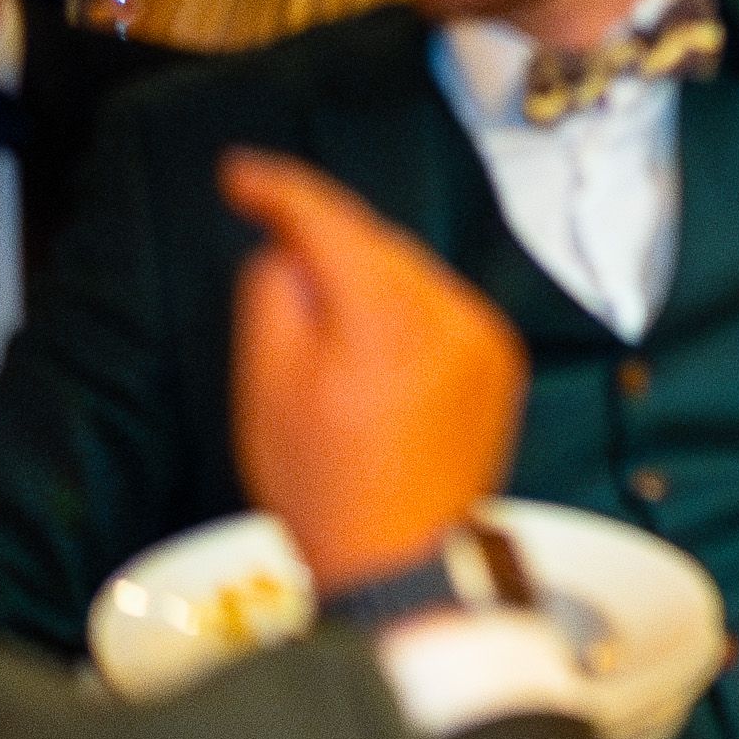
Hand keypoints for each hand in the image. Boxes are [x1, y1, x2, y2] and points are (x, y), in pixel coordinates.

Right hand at [223, 150, 521, 596]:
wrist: (398, 562)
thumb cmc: (323, 485)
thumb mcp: (267, 384)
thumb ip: (274, 294)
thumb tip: (291, 249)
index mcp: (387, 314)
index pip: (330, 220)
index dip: (279, 190)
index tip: (239, 176)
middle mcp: (450, 313)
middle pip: (375, 244)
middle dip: (324, 244)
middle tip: (272, 258)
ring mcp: (484, 338)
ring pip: (410, 275)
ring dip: (367, 281)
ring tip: (325, 336)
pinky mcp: (499, 363)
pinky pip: (441, 311)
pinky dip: (404, 315)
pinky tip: (372, 358)